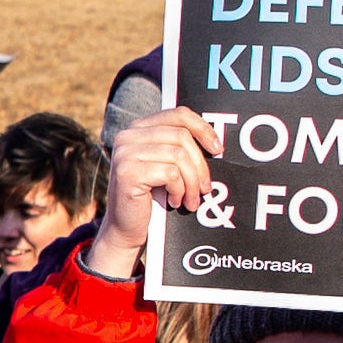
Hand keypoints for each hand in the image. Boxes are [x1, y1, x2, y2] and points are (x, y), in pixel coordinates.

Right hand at [87, 106, 223, 280]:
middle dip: (200, 165)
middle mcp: (128, 136)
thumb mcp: (165, 165)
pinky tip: (175, 201)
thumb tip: (214, 142)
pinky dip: (179, 190)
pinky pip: (170, 174)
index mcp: (138, 129)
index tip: (217, 150)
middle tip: (206, 187)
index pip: (178, 115)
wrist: (126, 228)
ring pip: (178, 156)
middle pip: (181, 136)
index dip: (203, 128)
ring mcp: (125, 153)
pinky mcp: (127, 172)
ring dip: (192, 182)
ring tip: (191, 199)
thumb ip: (178, 147)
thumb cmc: (151, 197)